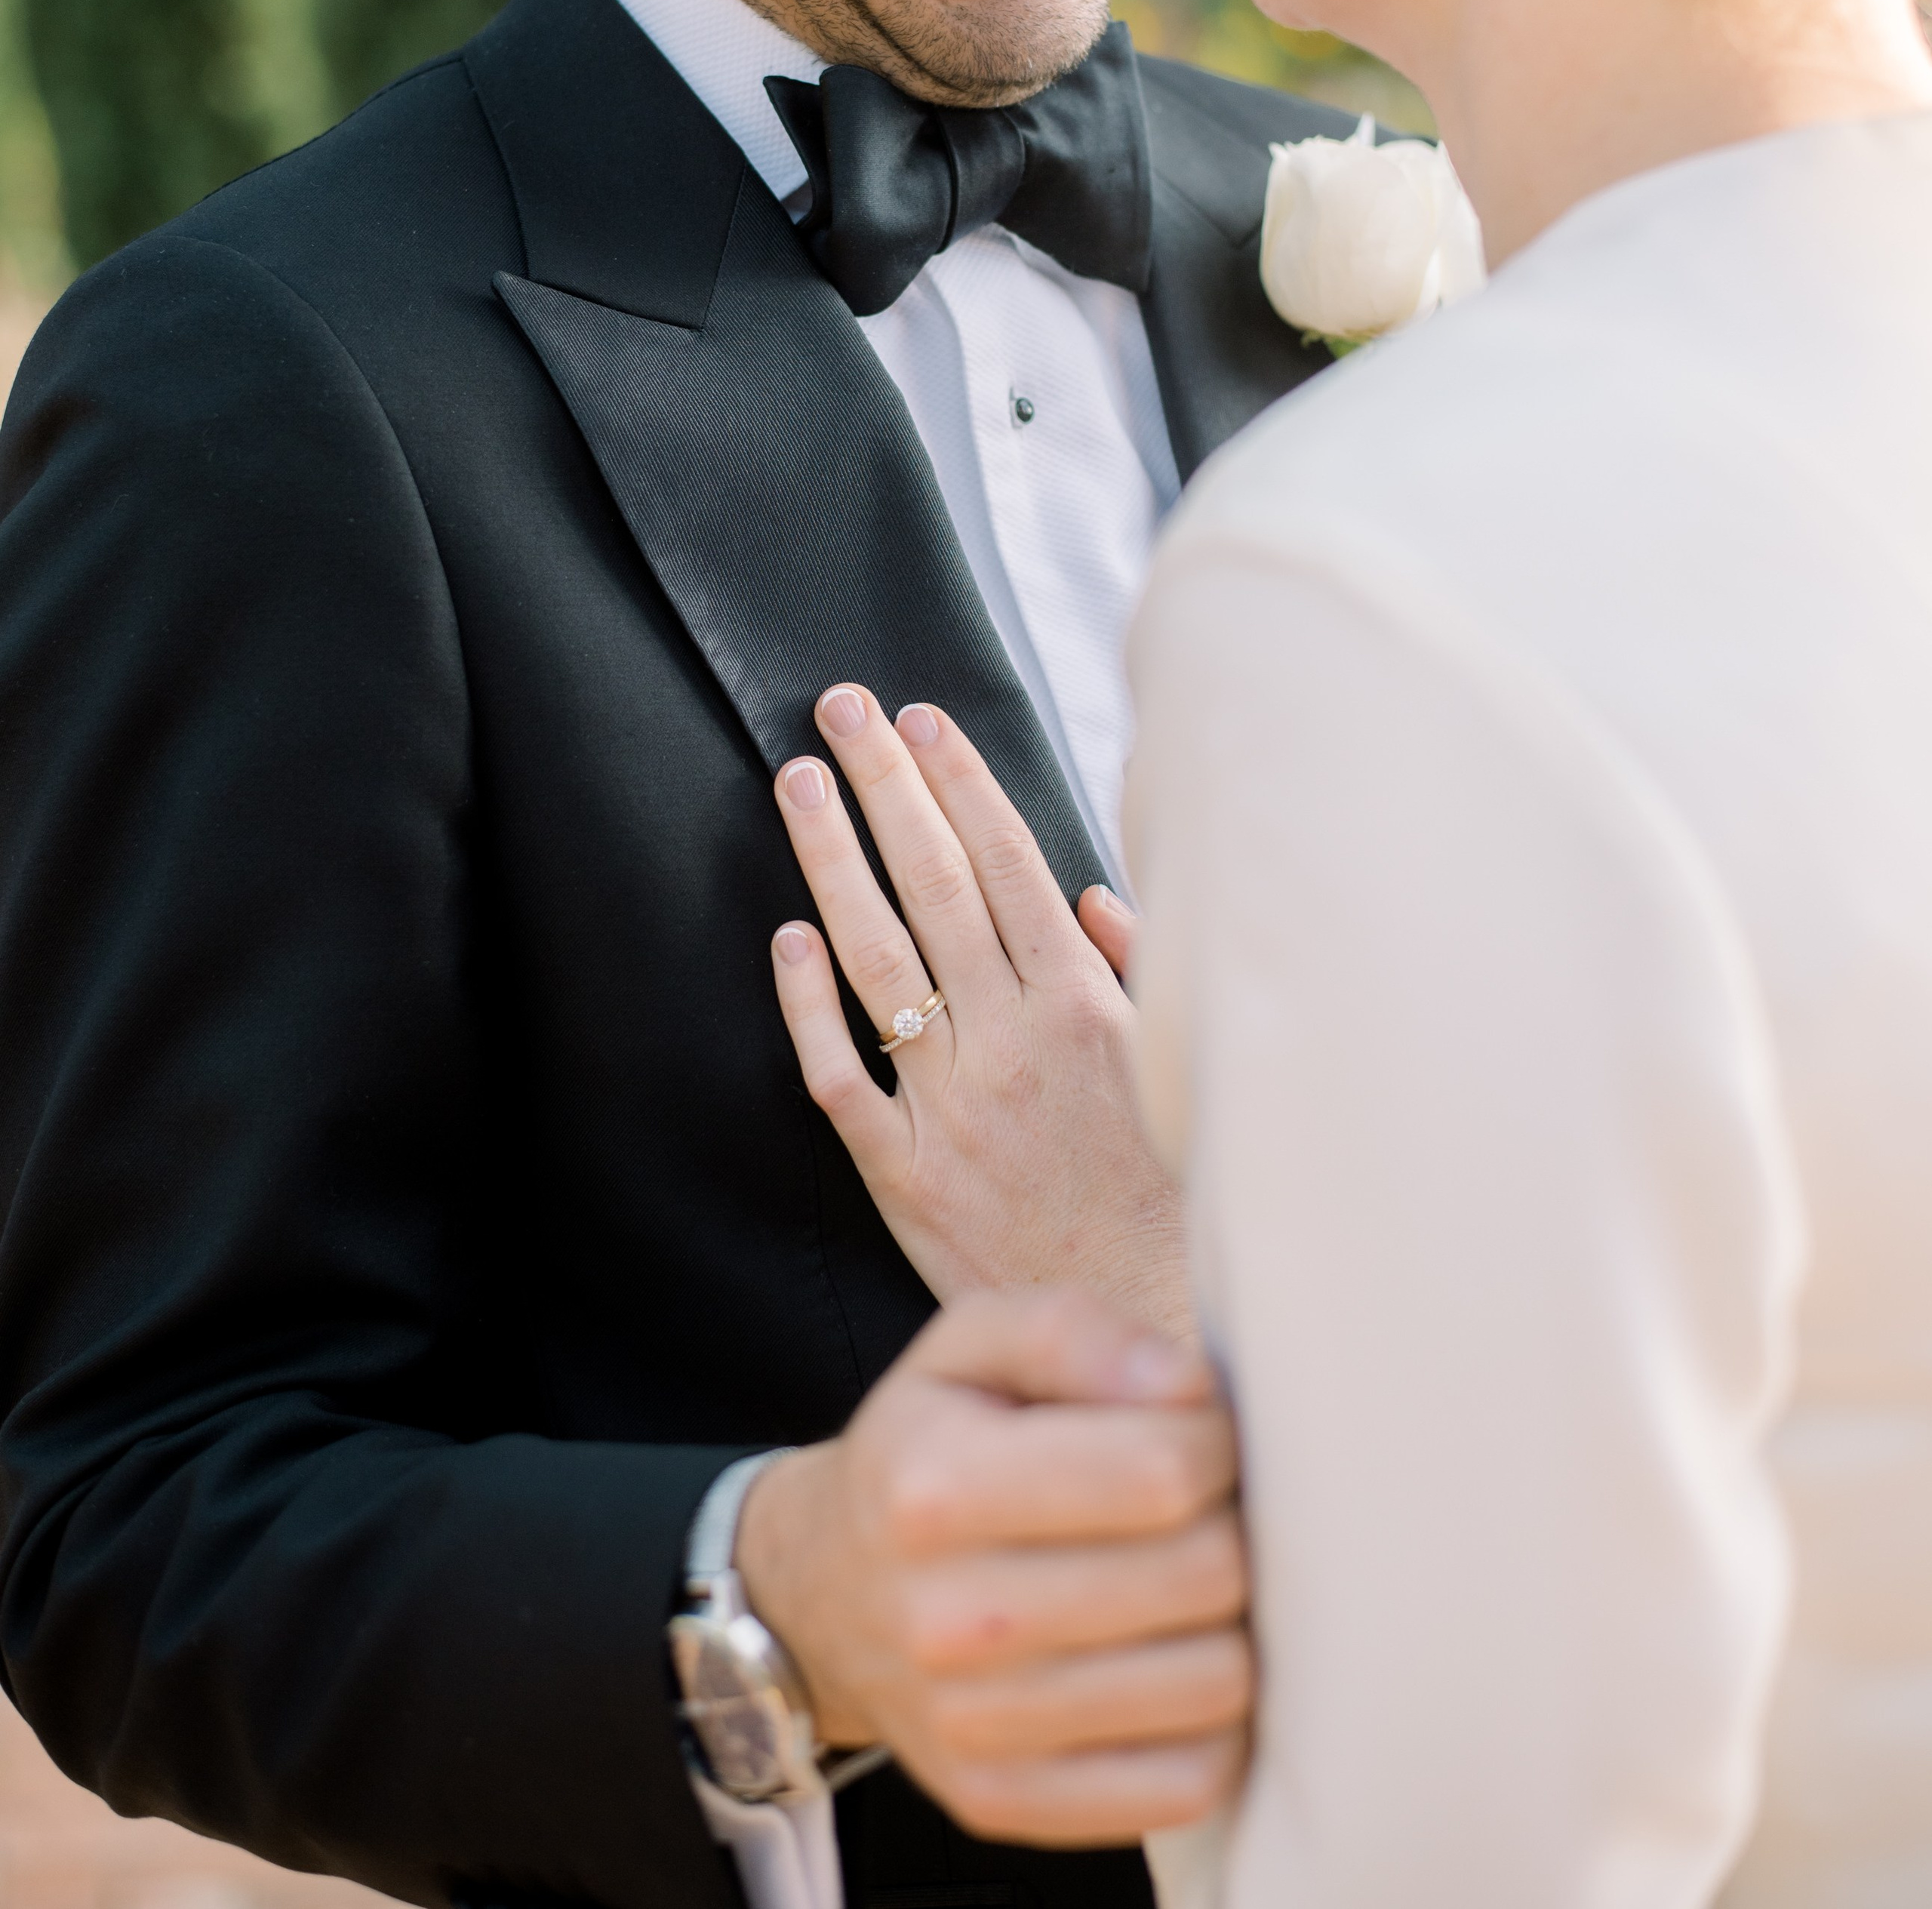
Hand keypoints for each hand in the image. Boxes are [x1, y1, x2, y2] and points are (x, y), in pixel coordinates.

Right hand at [735, 1287, 1250, 1844]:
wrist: (825, 1593)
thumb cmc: (927, 1447)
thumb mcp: (971, 1346)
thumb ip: (1075, 1333)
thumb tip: (1185, 1388)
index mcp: (934, 1486)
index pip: (1159, 1470)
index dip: (1214, 1440)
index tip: (1195, 1435)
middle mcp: (946, 1619)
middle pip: (1201, 1575)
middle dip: (1233, 1524)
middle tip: (1203, 1508)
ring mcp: (976, 1728)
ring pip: (1214, 1684)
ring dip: (1233, 1623)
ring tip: (1190, 1582)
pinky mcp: (1009, 1804)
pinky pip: (1190, 1782)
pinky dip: (1217, 1724)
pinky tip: (1177, 1664)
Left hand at [769, 685, 1184, 1332]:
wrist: (1146, 1342)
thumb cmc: (1177, 1202)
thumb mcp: (1182, 1073)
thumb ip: (1138, 976)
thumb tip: (1089, 893)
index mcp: (1084, 1008)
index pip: (1006, 863)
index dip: (957, 782)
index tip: (921, 718)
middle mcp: (1009, 1042)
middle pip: (934, 884)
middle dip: (885, 786)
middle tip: (839, 709)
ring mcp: (948, 1106)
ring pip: (876, 958)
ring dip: (833, 860)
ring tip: (798, 784)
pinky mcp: (903, 1175)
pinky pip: (841, 1075)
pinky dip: (810, 1004)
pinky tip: (787, 938)